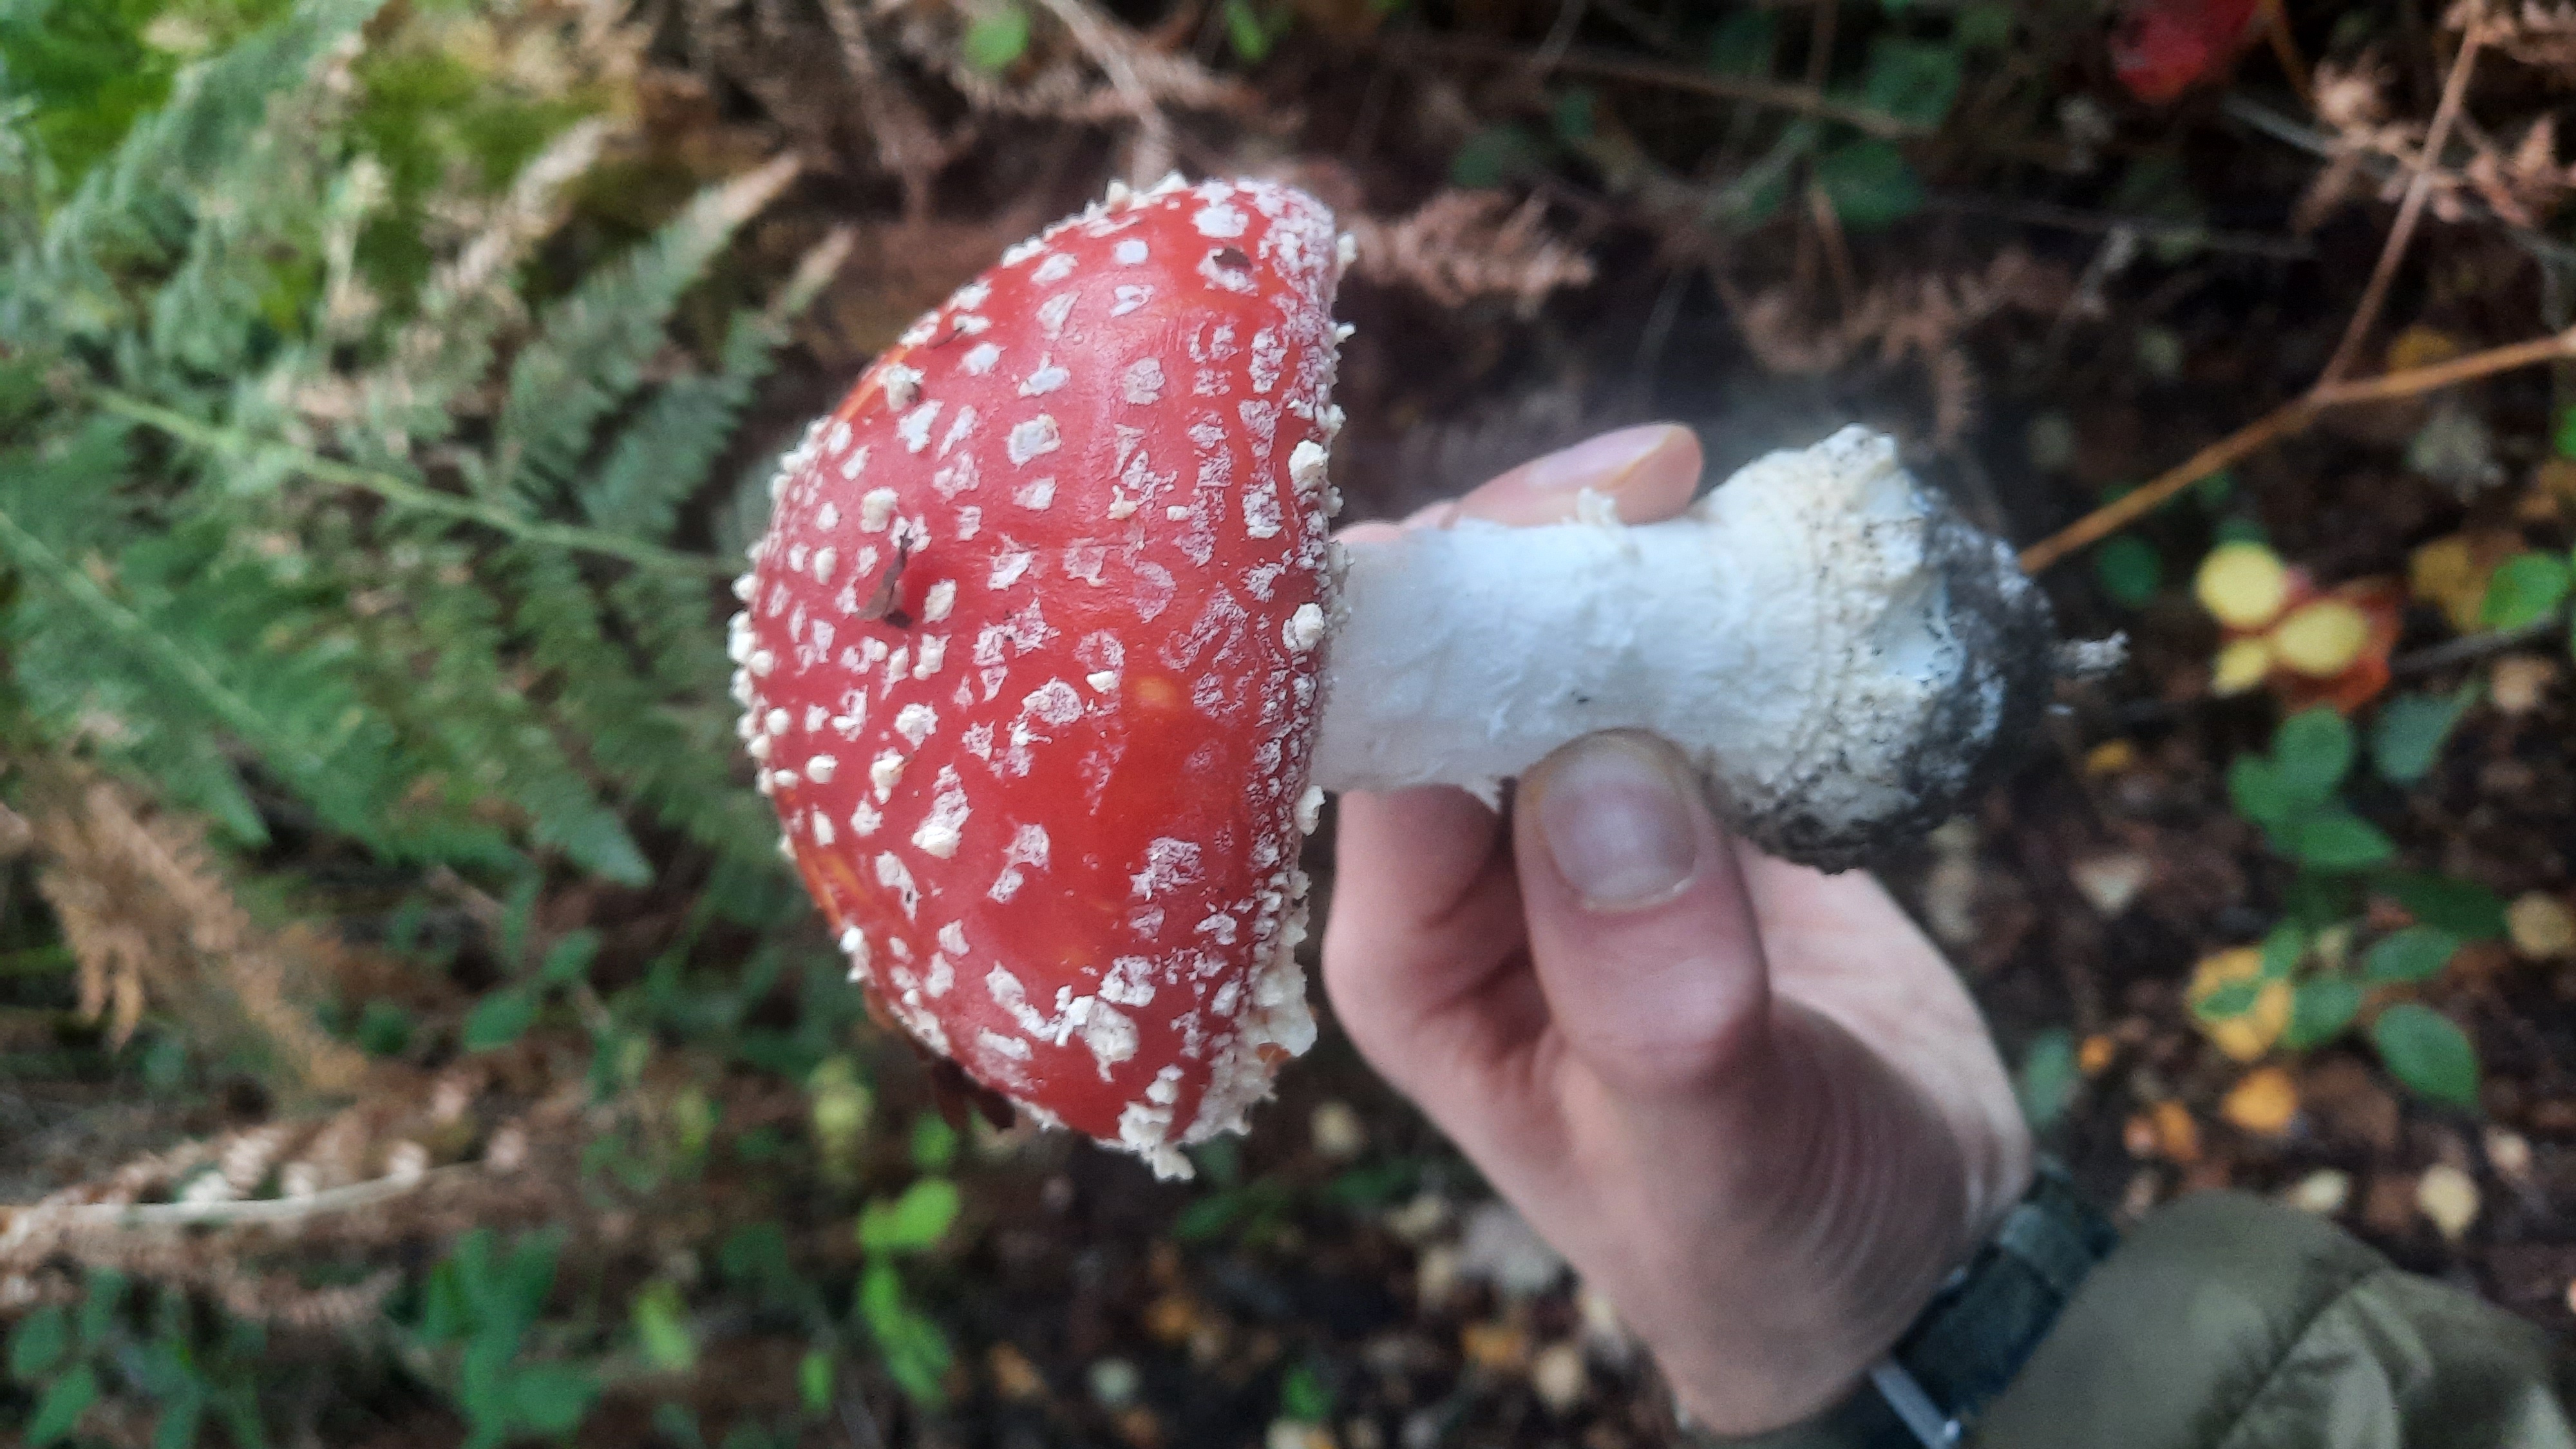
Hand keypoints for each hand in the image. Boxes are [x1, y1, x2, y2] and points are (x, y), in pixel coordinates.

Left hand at [1321, 424, 2034, 1436]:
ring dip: (1651, 565)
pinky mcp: (1698, 787)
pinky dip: (1738, 607)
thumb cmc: (1767, 1250)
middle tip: (1664, 474)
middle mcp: (1474, 865)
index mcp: (1413, 948)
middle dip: (1546, 554)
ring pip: (1585, 638)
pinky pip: (1696, 664)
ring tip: (1728, 503)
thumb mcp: (1706, 1157)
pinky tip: (1785, 560)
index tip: (1549, 522)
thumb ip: (1652, 994)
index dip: (1440, 612)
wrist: (1913, 1252)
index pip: (1379, 737)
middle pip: (1468, 656)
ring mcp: (1589, 814)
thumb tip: (1606, 772)